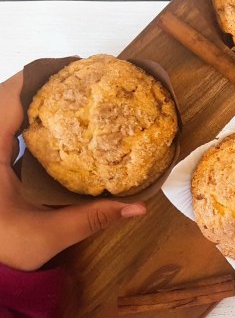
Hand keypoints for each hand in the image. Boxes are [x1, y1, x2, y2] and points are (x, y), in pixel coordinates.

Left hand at [0, 72, 146, 270]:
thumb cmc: (5, 251)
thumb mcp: (49, 234)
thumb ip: (92, 218)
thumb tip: (139, 207)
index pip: (7, 101)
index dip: (37, 77)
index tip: (71, 67)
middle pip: (4, 98)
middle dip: (38, 82)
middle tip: (76, 79)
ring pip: (2, 111)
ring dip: (30, 97)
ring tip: (67, 93)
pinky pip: (4, 127)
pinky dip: (24, 116)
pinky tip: (51, 122)